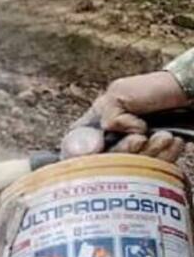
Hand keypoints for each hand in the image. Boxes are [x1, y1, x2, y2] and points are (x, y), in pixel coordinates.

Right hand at [60, 72, 189, 161]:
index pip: (75, 145)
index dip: (81, 150)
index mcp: (97, 121)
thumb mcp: (119, 95)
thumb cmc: (157, 89)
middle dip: (125, 151)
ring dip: (150, 152)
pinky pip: (155, 167)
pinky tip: (174, 142)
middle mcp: (112, 138)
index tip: (96, 148)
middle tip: (141, 138)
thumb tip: (104, 142)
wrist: (192, 92)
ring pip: (131, 167)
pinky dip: (165, 156)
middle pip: (105, 160)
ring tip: (165, 136)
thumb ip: (104, 118)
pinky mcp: (157, 158)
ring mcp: (135, 150)